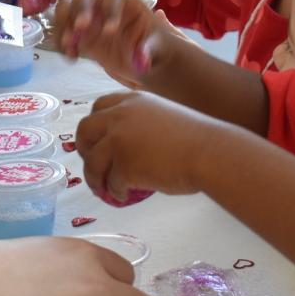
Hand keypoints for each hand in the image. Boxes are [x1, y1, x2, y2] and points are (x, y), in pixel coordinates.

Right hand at [51, 0, 185, 87]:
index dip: (109, 11)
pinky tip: (71, 56)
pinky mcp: (77, 30)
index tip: (109, 33)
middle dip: (79, 9)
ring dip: (64, 23)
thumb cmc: (151, 46)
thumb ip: (147, 50)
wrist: (139, 58)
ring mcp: (87, 15)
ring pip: (66, 6)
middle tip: (79, 29)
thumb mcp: (154, 47)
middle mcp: (103, 2)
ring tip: (69, 44)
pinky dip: (60, 41)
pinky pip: (62, 28)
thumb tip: (141, 59)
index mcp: (125, 1)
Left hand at [77, 90, 225, 199]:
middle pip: (85, 130)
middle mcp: (120, 115)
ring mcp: (119, 139)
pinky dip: (115, 191)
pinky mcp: (123, 165)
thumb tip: (123, 148)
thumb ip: (138, 124)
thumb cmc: (196, 138)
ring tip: (103, 188)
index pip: (98, 107)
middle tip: (92, 164)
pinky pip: (111, 182)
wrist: (210, 152)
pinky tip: (124, 195)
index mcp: (132, 100)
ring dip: (94, 177)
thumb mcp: (162, 116)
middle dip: (84, 149)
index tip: (97, 141)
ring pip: (92, 161)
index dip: (94, 126)